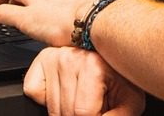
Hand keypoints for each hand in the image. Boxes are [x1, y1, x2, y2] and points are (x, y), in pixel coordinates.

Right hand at [24, 47, 144, 115]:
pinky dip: (45, 99)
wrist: (114, 54)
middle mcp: (69, 59)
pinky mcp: (42, 60)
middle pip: (66, 112)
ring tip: (81, 97)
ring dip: (65, 110)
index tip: (102, 111)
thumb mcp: (129, 100)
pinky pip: (33, 92)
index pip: (83, 113)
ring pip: (51, 107)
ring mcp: (53, 58)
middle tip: (93, 105)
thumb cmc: (120, 77)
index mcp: (92, 67)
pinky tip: (64, 91)